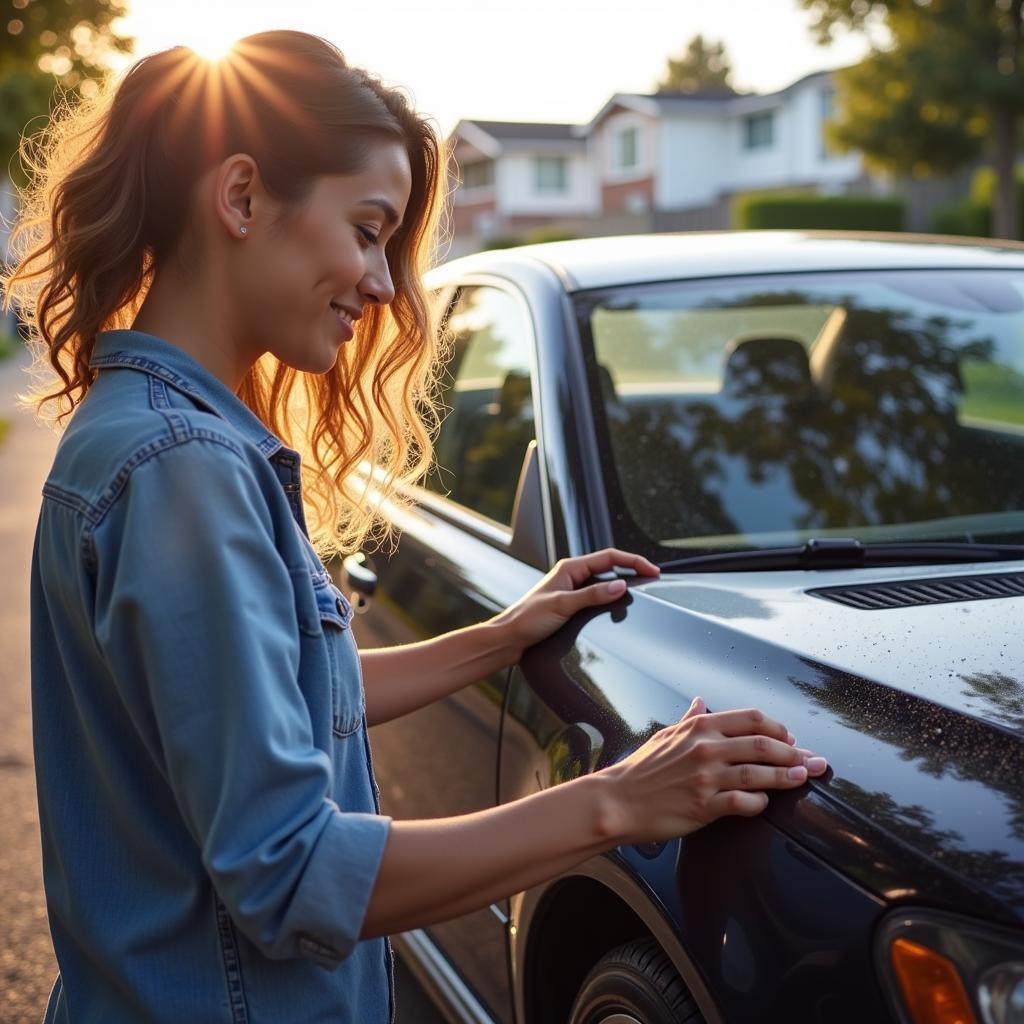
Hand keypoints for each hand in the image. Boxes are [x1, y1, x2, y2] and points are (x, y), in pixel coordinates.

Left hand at [493, 547, 659, 656]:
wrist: (509, 640)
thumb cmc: (528, 620)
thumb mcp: (563, 605)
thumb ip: (593, 595)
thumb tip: (621, 586)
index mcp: (570, 568)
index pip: (609, 557)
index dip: (633, 561)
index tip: (653, 570)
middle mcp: (572, 576)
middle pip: (610, 567)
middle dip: (632, 570)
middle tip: (653, 579)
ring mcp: (572, 590)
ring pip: (605, 583)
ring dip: (622, 586)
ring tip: (641, 593)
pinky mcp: (571, 606)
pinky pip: (598, 598)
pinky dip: (611, 601)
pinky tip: (619, 609)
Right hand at [597, 697, 828, 844]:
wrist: (617, 801)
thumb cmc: (640, 769)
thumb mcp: (664, 735)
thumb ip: (688, 719)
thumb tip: (700, 701)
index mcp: (700, 727)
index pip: (752, 718)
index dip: (778, 727)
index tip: (791, 738)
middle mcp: (706, 748)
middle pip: (764, 744)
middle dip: (796, 752)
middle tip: (813, 760)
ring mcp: (706, 777)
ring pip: (760, 773)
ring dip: (788, 776)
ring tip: (804, 777)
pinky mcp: (704, 806)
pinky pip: (744, 804)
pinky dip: (760, 803)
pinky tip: (764, 803)